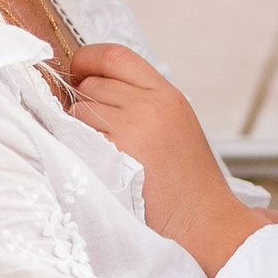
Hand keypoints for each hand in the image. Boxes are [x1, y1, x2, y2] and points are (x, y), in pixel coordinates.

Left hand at [66, 45, 271, 277]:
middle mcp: (149, 106)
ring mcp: (129, 129)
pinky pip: (76, 138)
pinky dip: (79, 149)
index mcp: (167, 95)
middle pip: (92, 84)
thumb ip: (142, 102)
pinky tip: (98, 166)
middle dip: (86, 102)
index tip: (78, 69)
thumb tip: (91, 87)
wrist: (202, 221)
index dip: (89, 58)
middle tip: (101, 131)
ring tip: (105, 153)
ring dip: (81, 128)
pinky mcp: (112, 156)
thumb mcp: (176, 126)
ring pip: (79, 110)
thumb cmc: (188, 182)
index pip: (117, 56)